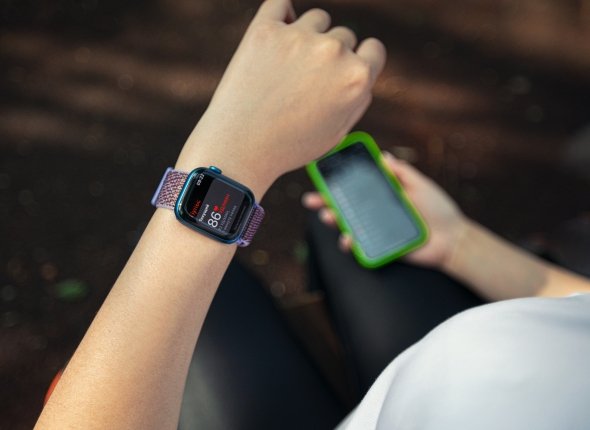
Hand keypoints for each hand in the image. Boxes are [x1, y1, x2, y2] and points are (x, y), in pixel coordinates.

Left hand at [176, 0, 385, 194]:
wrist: (238, 148)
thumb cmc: (288, 146)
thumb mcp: (337, 132)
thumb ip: (357, 97)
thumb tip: (361, 69)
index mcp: (357, 77)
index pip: (374, 48)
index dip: (360, 60)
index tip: (342, 71)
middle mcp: (334, 52)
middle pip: (343, 36)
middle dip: (329, 56)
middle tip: (303, 83)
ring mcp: (299, 37)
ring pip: (316, 19)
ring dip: (308, 36)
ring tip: (286, 67)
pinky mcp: (266, 29)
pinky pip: (280, 4)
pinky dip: (281, 14)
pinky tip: (276, 35)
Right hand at [302, 151, 467, 268]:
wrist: (453, 239)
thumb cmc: (439, 209)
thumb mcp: (421, 185)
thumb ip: (402, 172)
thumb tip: (383, 156)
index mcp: (381, 195)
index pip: (355, 187)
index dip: (338, 183)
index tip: (322, 176)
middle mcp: (374, 212)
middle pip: (344, 206)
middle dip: (324, 203)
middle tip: (310, 200)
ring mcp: (375, 230)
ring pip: (347, 226)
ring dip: (333, 222)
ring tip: (328, 217)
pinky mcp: (379, 247)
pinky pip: (360, 246)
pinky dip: (350, 243)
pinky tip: (348, 239)